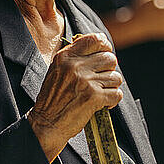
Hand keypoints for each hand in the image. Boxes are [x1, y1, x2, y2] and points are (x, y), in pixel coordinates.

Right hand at [28, 33, 122, 161]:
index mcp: (65, 56)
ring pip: (116, 77)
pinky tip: (103, 103)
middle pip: (110, 58)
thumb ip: (74, 57)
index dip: (105, 46)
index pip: (95, 39)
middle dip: (109, 70)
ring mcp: (86, 81)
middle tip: (102, 80)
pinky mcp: (94, 97)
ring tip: (101, 93)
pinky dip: (113, 100)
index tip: (105, 53)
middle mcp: (75, 66)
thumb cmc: (52, 98)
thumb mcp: (57, 70)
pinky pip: (117, 93)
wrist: (46, 123)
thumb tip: (100, 47)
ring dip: (111, 86)